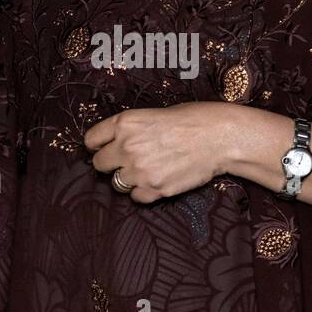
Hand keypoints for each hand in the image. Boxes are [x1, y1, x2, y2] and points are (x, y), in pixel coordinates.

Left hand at [83, 102, 228, 202]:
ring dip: (128, 178)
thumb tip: (116, 143)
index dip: (97, 145)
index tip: (103, 148)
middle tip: (127, 161)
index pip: (91, 139)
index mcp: (125, 123)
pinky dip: (143, 192)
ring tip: (148, 169)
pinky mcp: (154, 189)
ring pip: (116, 183)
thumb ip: (131, 130)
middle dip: (110, 163)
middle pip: (99, 164)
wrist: (220, 137)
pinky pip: (135, 197)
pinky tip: (158, 179)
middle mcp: (127, 147)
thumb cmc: (193, 120)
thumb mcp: (154, 114)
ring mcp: (139, 171)